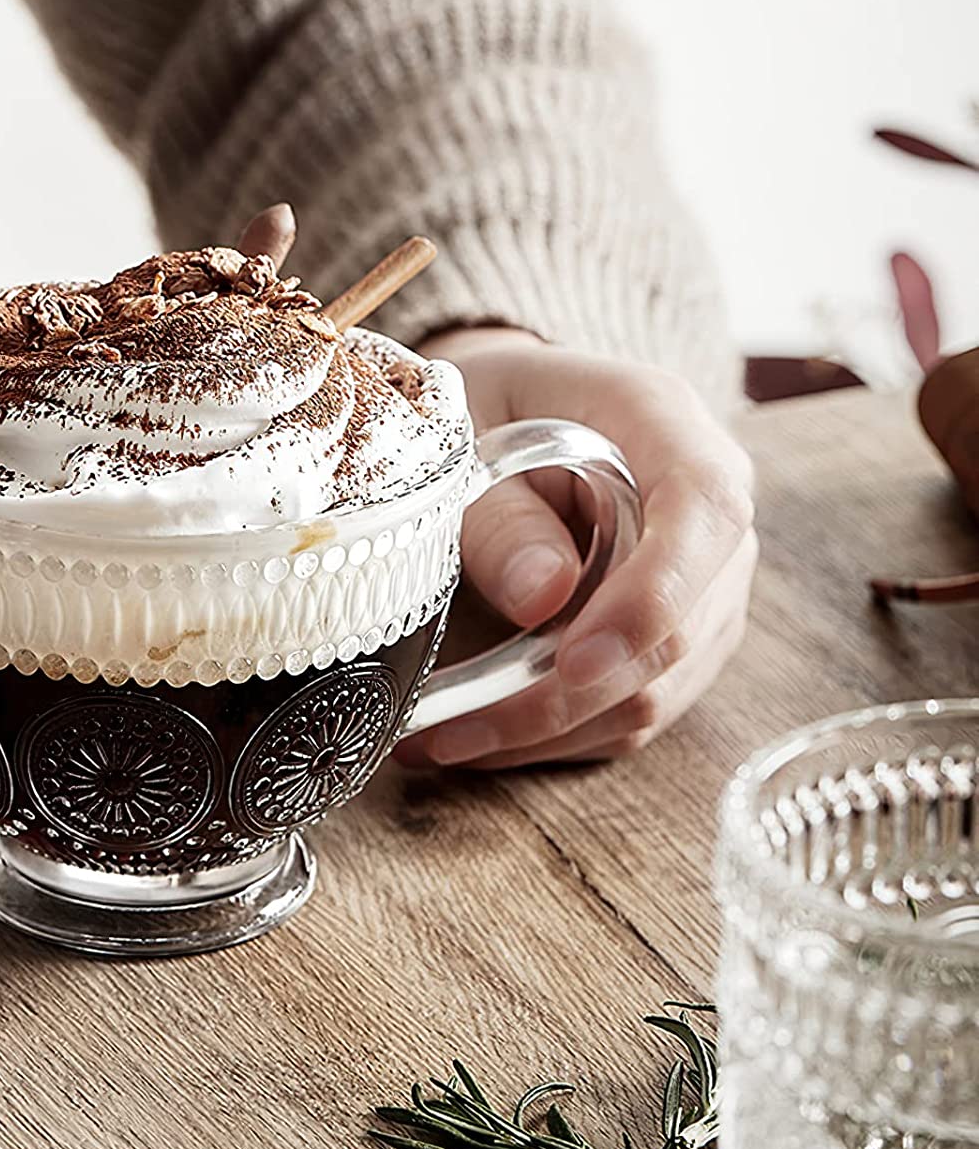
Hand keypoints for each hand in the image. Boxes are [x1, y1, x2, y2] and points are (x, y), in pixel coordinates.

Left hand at [395, 328, 756, 769]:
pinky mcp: (678, 636)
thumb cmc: (481, 407)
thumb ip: (500, 510)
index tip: (574, 663)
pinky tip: (476, 737)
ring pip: (658, 688)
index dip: (651, 597)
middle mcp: (708, 508)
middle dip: (566, 696)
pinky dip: (557, 736)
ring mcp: (704, 580)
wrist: (503, 407)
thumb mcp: (463, 434)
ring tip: (440, 741)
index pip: (702, 509)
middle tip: (451, 730)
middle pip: (680, 626)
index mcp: (662, 421)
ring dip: (550, 731)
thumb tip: (542, 599)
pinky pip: (635, 707)